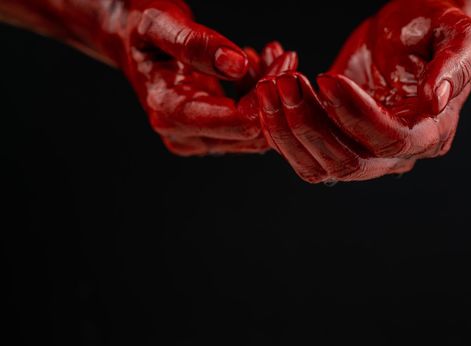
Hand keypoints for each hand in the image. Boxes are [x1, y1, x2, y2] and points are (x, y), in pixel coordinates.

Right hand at [0, 0, 298, 155]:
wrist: (130, 42)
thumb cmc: (142, 29)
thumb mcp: (162, 23)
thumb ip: (196, 44)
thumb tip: (237, 65)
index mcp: (168, 111)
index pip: (238, 121)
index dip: (268, 92)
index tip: (283, 59)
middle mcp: (183, 136)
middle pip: (252, 132)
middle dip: (275, 94)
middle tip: (285, 57)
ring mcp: (196, 141)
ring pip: (257, 133)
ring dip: (271, 96)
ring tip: (271, 57)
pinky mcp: (208, 138)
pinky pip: (249, 128)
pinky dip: (261, 99)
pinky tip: (258, 68)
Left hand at [258, 0, 470, 182]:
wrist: (411, 33)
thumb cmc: (435, 29)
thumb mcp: (459, 34)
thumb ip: (456, 66)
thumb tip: (435, 99)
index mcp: (430, 133)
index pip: (389, 140)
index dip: (354, 114)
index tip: (326, 77)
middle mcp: (396, 155)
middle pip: (347, 163)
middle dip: (310, 125)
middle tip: (284, 82)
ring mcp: (363, 153)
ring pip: (317, 166)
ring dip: (287, 131)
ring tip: (270, 86)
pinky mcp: (335, 143)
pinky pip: (301, 153)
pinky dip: (279, 131)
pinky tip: (268, 97)